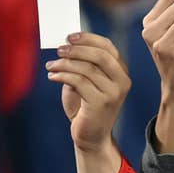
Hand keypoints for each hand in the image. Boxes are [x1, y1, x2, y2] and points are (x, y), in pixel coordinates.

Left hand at [48, 33, 130, 153]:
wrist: (91, 136)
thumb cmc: (86, 106)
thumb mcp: (86, 81)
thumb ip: (83, 64)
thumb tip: (67, 43)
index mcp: (121, 71)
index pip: (108, 46)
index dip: (88, 38)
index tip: (70, 36)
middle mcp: (122, 80)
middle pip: (100, 55)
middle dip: (77, 49)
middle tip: (59, 49)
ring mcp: (114, 92)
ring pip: (87, 68)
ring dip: (65, 64)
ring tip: (51, 65)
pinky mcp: (101, 103)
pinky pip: (79, 82)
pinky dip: (63, 76)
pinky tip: (52, 76)